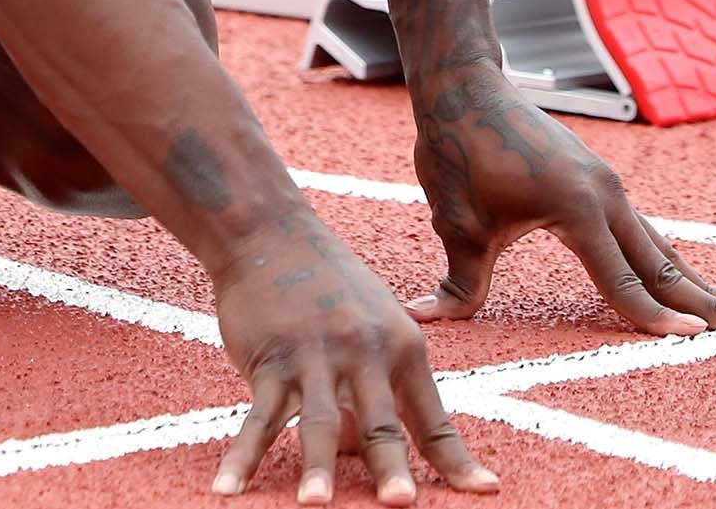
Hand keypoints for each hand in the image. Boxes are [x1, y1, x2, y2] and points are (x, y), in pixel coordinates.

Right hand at [209, 210, 499, 502]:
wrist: (270, 233)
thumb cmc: (329, 285)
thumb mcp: (374, 323)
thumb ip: (378, 387)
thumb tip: (360, 451)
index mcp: (402, 347)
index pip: (433, 419)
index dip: (457, 460)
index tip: (486, 491)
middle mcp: (363, 352)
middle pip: (379, 425)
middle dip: (390, 467)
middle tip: (401, 504)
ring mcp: (314, 356)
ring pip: (317, 422)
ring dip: (316, 466)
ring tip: (316, 504)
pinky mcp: (269, 359)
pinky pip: (257, 417)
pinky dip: (242, 456)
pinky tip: (229, 487)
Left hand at [410, 66, 715, 335]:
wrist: (464, 88)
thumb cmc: (458, 151)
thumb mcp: (455, 221)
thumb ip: (459, 280)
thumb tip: (426, 318)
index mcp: (576, 209)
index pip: (621, 278)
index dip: (652, 316)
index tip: (692, 340)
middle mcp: (605, 195)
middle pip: (663, 261)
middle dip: (708, 300)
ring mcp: (608, 185)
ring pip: (661, 244)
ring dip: (699, 277)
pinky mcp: (601, 180)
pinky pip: (643, 228)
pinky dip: (670, 255)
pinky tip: (688, 273)